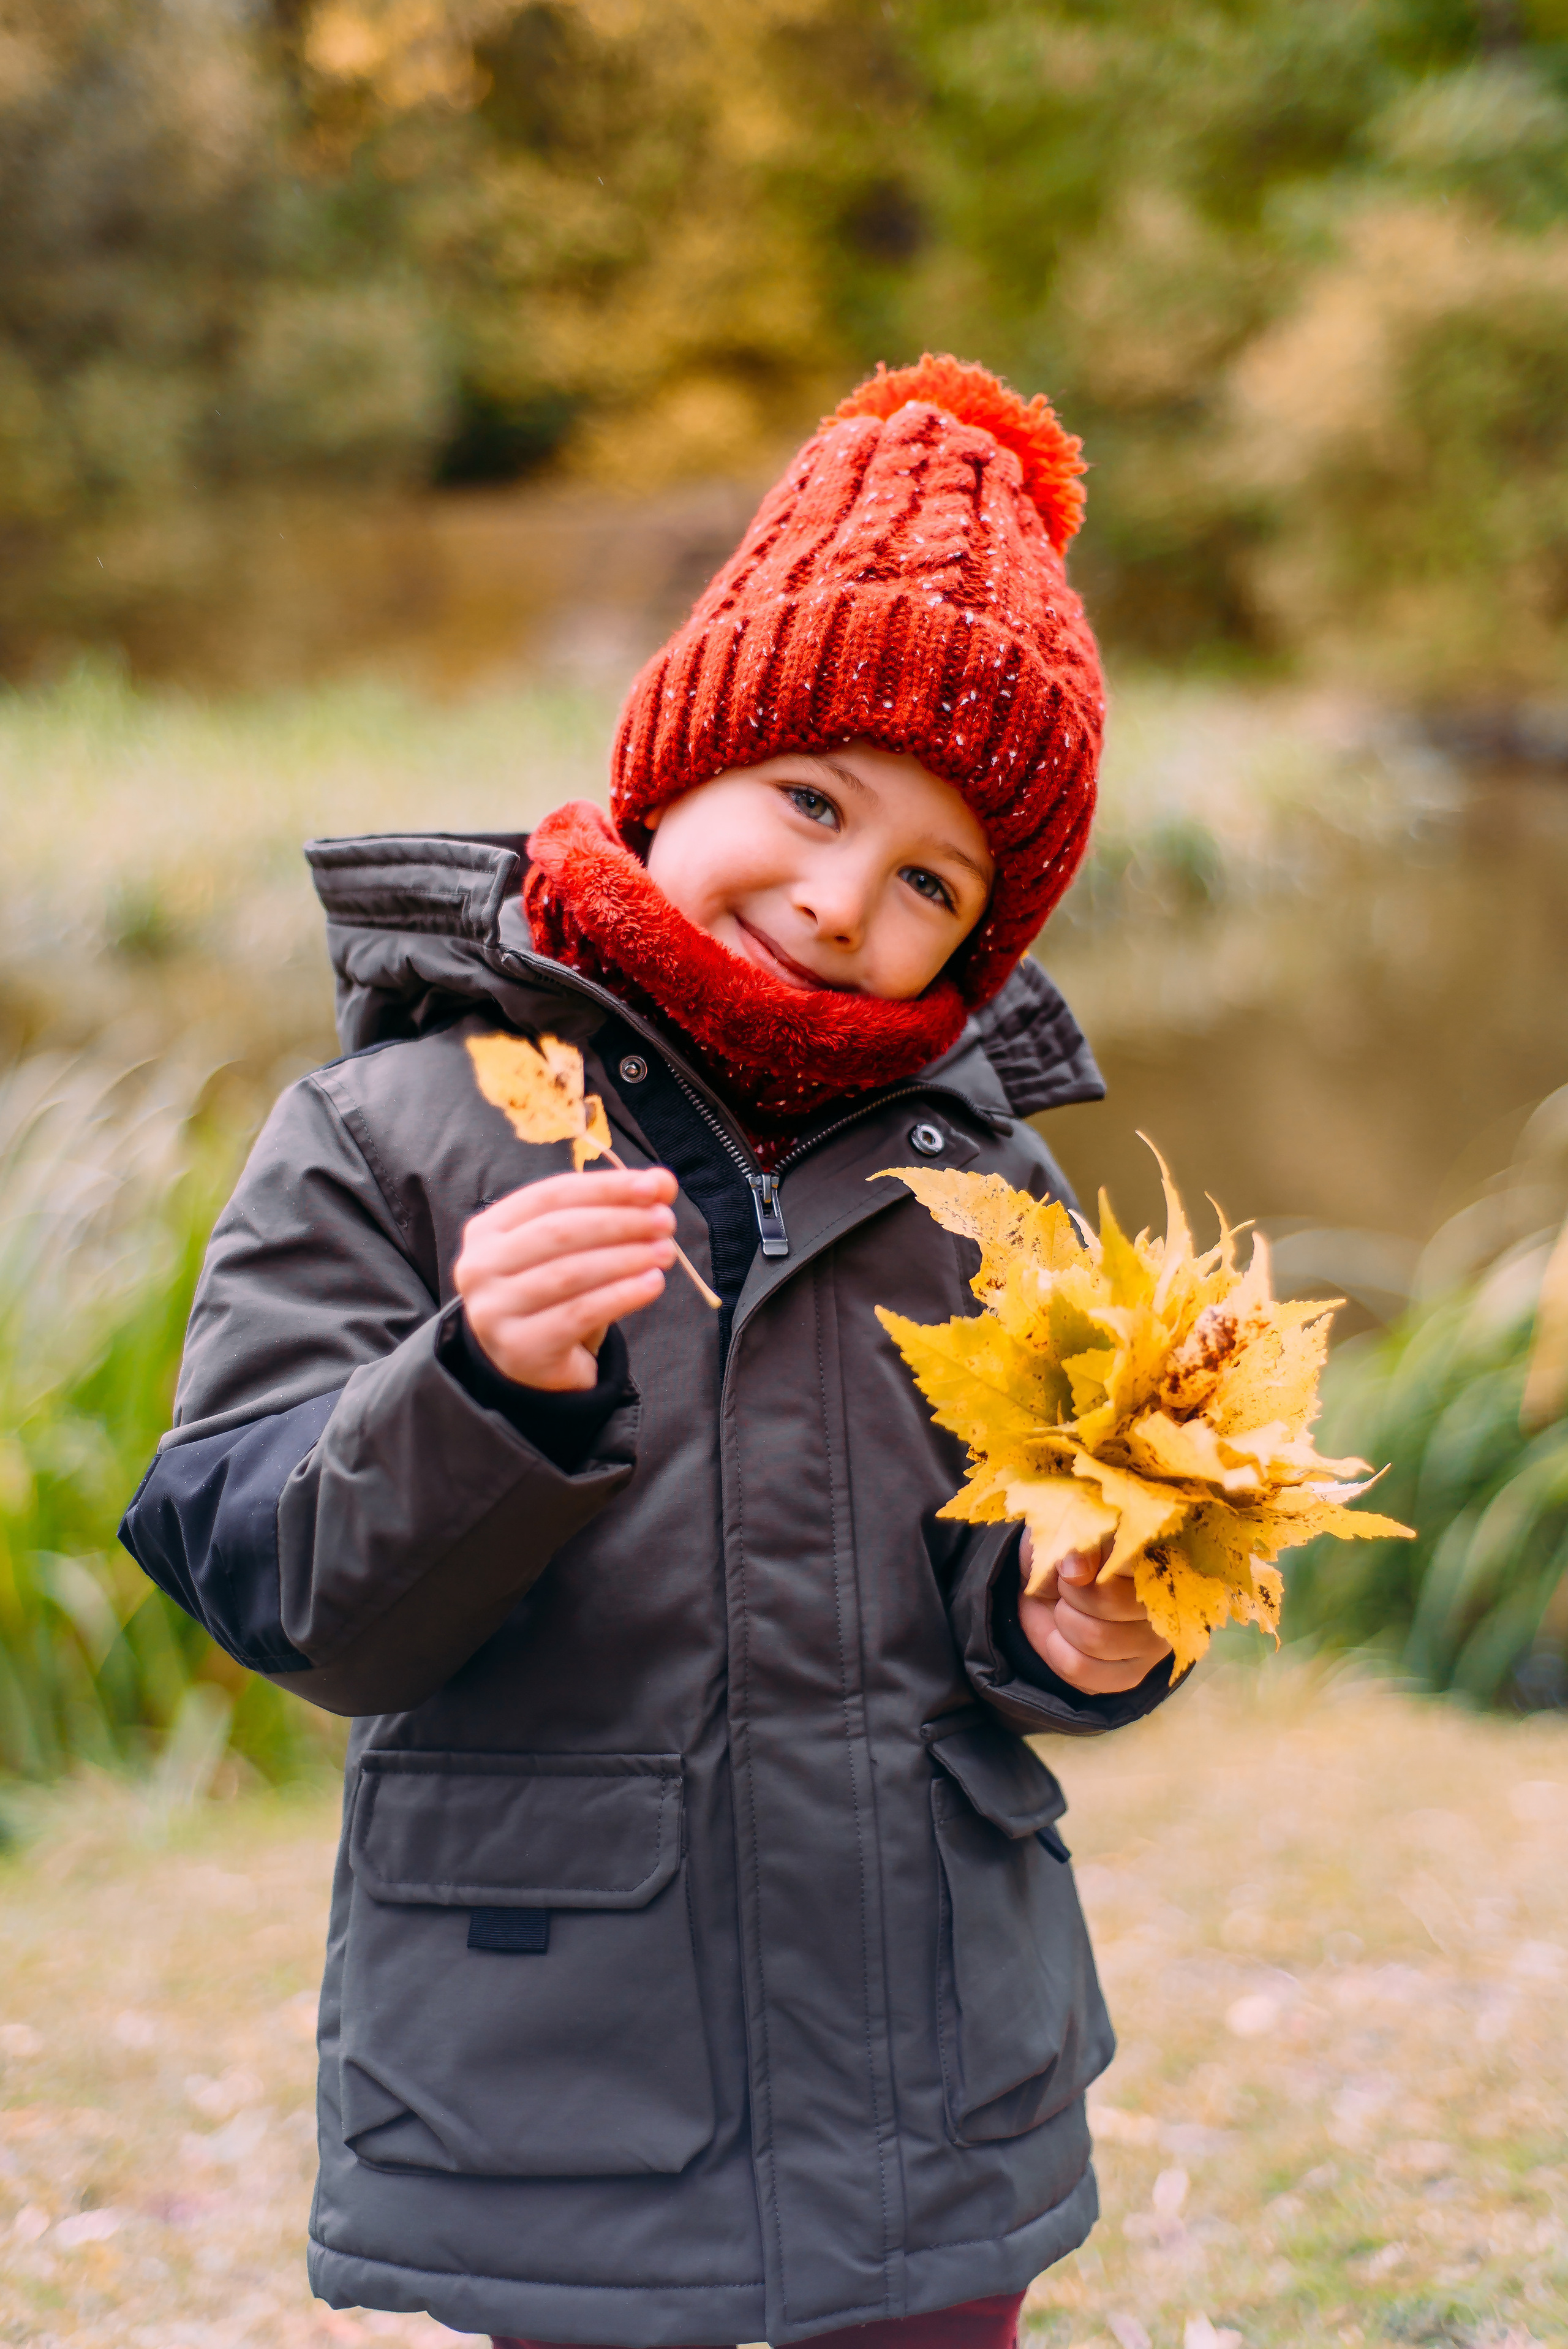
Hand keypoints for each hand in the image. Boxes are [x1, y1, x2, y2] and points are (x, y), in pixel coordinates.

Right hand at [453, 1167, 677, 1392]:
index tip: (654, 1187)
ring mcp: (493, 1310)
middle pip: (560, 1232)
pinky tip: (653, 1284)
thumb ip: (616, 1209)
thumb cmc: (557, 1293)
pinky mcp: (520, 1348)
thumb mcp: (579, 1248)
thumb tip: (662, 1182)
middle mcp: (479, 1267)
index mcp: (487, 1230)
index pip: (551, 1195)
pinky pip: (580, 1313)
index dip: (605, 1187)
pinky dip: (622, 1295)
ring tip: (665, 1253)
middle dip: (620, 1222)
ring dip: (626, 1258)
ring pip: (571, 1272)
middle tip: (665, 1222)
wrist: (534, 1363)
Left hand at [1017, 1530, 1172, 1694]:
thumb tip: (1077, 1571)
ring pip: (1095, 1638)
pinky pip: (1082, 1669)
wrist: (1048, 1588)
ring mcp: (1155, 1643)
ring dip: (1064, 1621)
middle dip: (1071, 1592)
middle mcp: (1168, 1600)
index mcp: (1157, 1554)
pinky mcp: (1133, 1675)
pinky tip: (1062, 1638)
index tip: (1077, 1562)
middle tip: (1067, 1585)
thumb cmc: (1065, 1552)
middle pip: (1109, 1601)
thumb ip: (1076, 1545)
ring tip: (1066, 1610)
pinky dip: (1057, 1651)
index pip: (1134, 1559)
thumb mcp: (1064, 1534)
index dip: (1096, 1563)